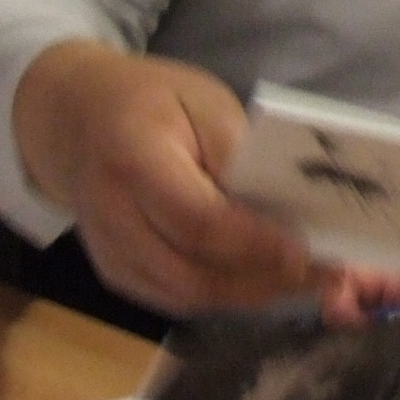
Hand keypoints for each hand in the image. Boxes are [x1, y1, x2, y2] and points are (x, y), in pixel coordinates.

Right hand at [12, 42, 317, 318]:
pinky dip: (227, 294)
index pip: (197, 221)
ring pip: (189, 296)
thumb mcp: (204, 100)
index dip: (255, 244)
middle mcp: (111, 217)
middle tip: (326, 274)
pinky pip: (178, 299)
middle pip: (192, 275)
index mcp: (132, 160)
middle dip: (265, 281)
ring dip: (252, 294)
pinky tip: (266, 278)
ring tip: (308, 280)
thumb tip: (285, 209)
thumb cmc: (151, 101)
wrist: (73, 121)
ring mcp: (108, 254)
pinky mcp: (116, 275)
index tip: (308, 250)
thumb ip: (239, 154)